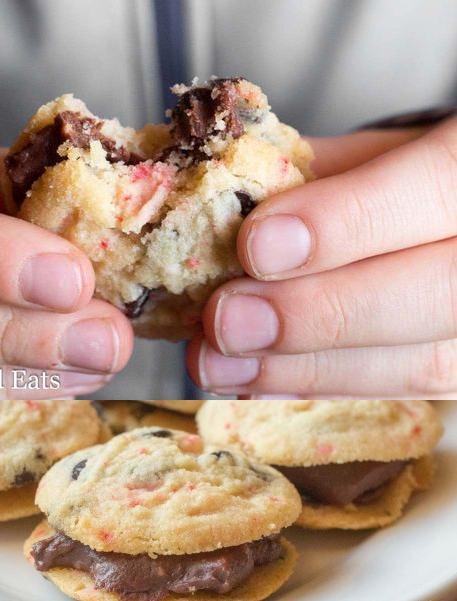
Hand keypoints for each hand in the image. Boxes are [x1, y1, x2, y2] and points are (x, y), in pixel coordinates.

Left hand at [186, 118, 456, 396]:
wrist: (455, 223)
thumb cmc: (420, 179)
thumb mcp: (384, 153)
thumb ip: (326, 177)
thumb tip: (230, 211)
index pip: (440, 185)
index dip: (347, 221)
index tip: (258, 245)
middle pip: (439, 294)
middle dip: (317, 313)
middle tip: (226, 322)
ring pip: (423, 364)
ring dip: (306, 370)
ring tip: (222, 364)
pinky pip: (405, 392)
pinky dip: (324, 387)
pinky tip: (258, 383)